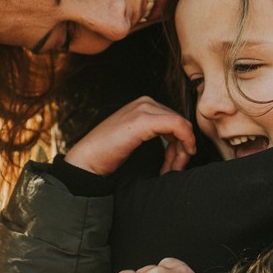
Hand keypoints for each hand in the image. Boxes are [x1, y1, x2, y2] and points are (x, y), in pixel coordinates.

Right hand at [64, 96, 195, 175]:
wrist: (87, 160)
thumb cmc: (108, 153)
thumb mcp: (136, 138)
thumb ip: (156, 134)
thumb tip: (182, 144)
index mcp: (144, 105)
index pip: (175, 121)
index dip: (182, 144)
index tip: (176, 165)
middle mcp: (146, 102)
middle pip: (180, 123)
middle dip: (182, 149)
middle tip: (175, 170)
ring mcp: (144, 108)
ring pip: (181, 126)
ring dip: (181, 151)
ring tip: (170, 171)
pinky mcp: (143, 120)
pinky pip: (177, 126)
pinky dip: (185, 142)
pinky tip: (177, 162)